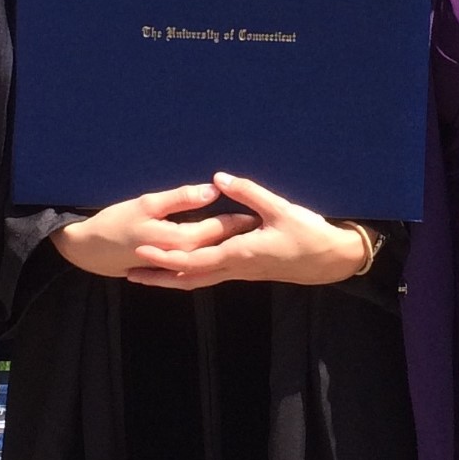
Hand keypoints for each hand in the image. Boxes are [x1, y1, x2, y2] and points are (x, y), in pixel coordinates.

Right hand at [49, 183, 256, 277]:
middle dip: (238, 236)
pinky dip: (208, 260)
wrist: (85, 249)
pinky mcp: (164, 270)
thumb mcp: (147, 204)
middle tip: (261, 223)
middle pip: (215, 247)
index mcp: (176, 242)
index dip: (236, 221)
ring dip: (226, 249)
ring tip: (247, 237)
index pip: (215, 232)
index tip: (258, 211)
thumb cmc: (115, 221)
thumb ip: (181, 198)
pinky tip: (222, 254)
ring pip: (206, 260)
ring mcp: (171, 268)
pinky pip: (192, 267)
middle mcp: (177, 259)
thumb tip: (212, 190)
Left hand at [125, 172, 369, 289]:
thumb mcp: (279, 208)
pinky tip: (184, 271)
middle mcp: (235, 268)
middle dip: (160, 275)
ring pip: (199, 281)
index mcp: (239, 253)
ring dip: (172, 280)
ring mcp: (240, 273)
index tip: (142, 251)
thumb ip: (248, 193)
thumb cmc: (306, 233)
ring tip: (147, 278)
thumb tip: (218, 179)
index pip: (194, 260)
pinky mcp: (246, 270)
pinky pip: (210, 277)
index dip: (166, 256)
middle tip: (131, 273)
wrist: (328, 260)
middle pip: (189, 277)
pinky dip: (191, 276)